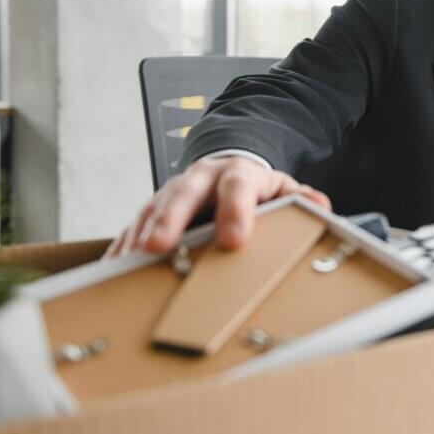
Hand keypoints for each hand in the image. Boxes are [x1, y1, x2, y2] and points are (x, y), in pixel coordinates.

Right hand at [103, 156, 330, 256]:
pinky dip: (123, 246)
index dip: (236, 212)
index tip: (233, 240)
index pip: (237, 187)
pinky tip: (114, 267)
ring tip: (129, 262)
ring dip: (141, 235)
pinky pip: (134, 226)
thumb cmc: (254, 188)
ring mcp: (173, 192)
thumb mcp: (280, 189)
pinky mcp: (153, 208)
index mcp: (237, 174)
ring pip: (153, 209)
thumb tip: (319, 206)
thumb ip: (298, 199)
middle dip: (171, 220)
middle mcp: (200, 178)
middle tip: (159, 247)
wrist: (225, 165)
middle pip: (183, 194)